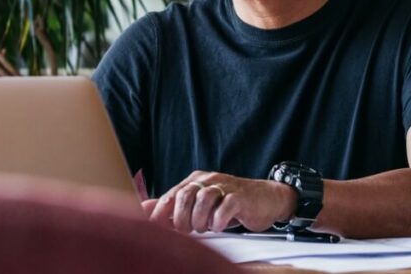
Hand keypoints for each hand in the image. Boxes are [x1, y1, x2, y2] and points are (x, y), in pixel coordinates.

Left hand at [142, 170, 295, 232]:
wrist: (266, 199)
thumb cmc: (231, 204)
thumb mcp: (200, 204)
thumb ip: (173, 205)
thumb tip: (144, 208)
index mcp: (195, 181)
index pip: (172, 194)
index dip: (162, 212)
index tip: (155, 228)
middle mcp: (208, 180)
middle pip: (186, 195)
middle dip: (182, 217)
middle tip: (187, 230)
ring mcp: (225, 186)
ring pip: (204, 198)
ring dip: (200, 219)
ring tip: (203, 228)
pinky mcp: (240, 196)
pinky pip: (226, 205)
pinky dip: (219, 219)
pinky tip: (218, 226)